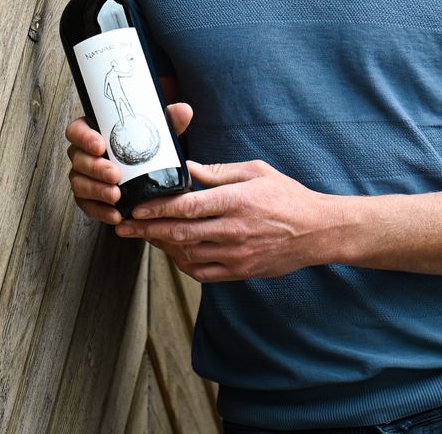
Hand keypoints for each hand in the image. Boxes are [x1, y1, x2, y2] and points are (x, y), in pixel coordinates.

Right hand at [65, 102, 193, 224]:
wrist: (149, 178)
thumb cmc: (146, 149)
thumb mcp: (159, 134)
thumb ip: (170, 121)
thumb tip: (183, 111)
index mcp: (94, 132)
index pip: (77, 130)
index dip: (84, 137)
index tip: (101, 145)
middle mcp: (84, 155)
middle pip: (78, 159)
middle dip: (95, 168)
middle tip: (115, 175)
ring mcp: (84, 178)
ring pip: (80, 183)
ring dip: (97, 191)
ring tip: (117, 196)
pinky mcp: (89, 199)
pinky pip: (88, 206)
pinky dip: (101, 212)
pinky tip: (116, 215)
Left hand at [115, 160, 336, 281]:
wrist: (318, 231)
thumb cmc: (287, 196)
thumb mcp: (255, 171)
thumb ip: (218, 172)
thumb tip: (185, 168)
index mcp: (237, 201)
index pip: (187, 206)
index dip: (156, 208)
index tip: (135, 207)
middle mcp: (234, 230)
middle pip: (179, 232)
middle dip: (146, 230)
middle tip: (123, 226)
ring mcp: (237, 254)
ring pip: (187, 254)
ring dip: (161, 246)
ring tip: (144, 236)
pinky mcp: (241, 271)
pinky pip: (202, 272)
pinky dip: (183, 263)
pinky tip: (173, 253)